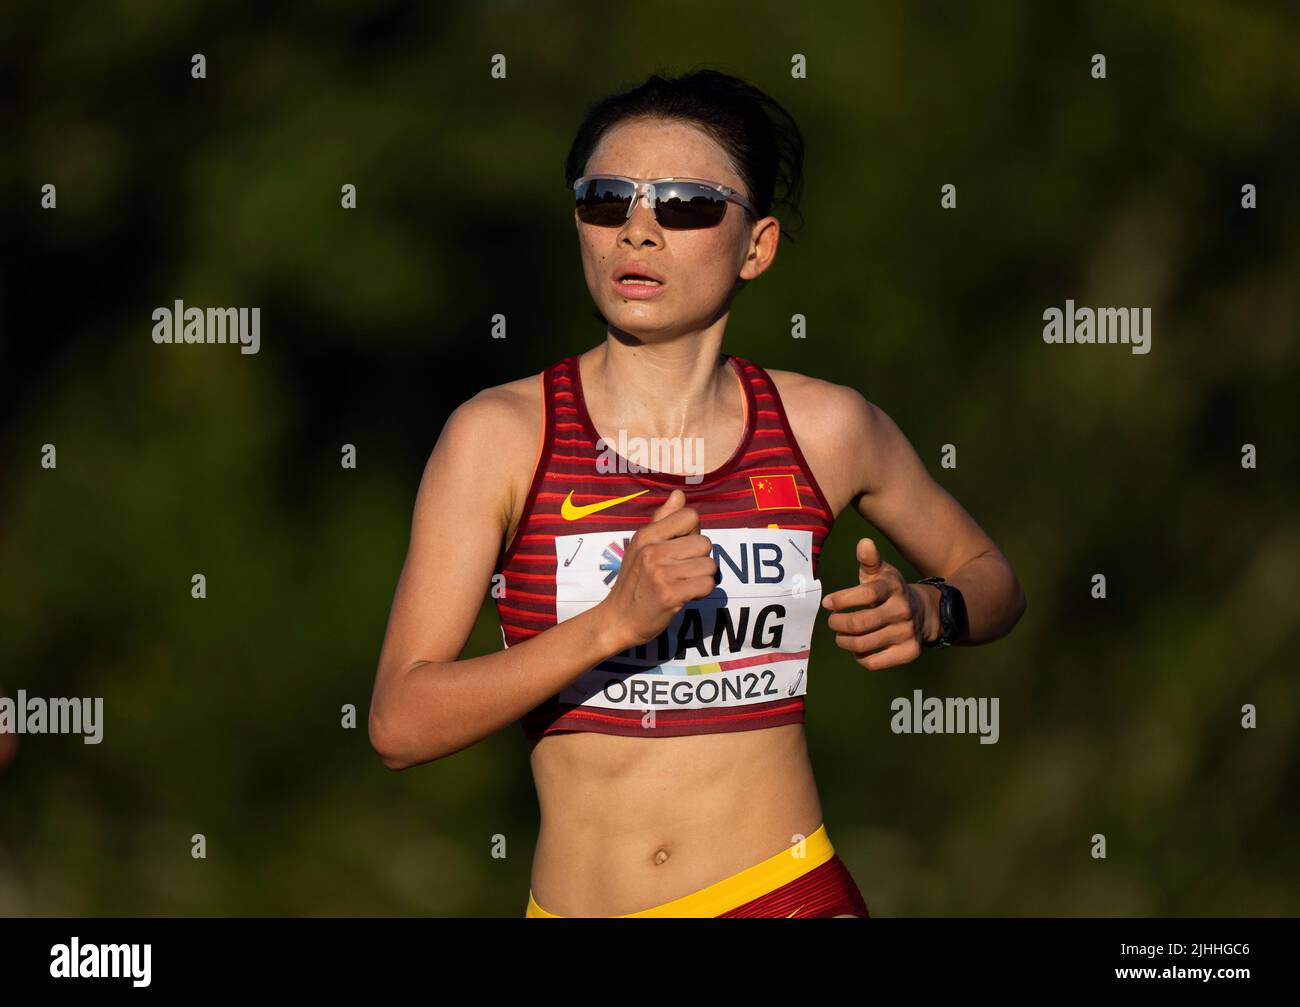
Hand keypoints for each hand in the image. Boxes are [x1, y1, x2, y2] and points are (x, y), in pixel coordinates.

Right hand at [596, 489, 716, 649]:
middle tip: (681, 571)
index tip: (680, 549)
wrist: (618, 620)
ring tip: (682, 583)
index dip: (692, 532)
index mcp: (646, 535)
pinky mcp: (670, 594)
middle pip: (705, 542)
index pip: (690, 515)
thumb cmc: (634, 581)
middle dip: (699, 559)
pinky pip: (707, 584)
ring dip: (702, 577)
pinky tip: (685, 595)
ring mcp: (660, 573)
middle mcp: (652, 551)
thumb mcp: (641, 546)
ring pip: (710, 565)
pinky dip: (702, 592)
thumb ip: (663, 520)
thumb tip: (679, 494)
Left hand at [822, 537, 929, 670]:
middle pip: (859, 623)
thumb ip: (869, 559)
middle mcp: (903, 610)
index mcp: (894, 588)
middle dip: (838, 624)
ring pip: (863, 644)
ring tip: (840, 636)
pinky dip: (860, 657)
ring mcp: (907, 633)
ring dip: (844, 641)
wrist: (925, 612)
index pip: (866, 594)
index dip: (842, 600)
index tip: (827, 603)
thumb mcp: (881, 572)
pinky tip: (858, 649)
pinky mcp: (909, 652)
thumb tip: (864, 542)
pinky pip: (874, 662)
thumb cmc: (891, 592)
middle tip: (832, 622)